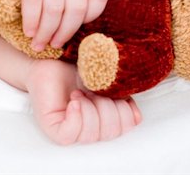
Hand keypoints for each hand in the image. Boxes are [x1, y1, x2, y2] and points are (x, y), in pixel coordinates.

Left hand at [26, 59, 141, 144]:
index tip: (112, 89)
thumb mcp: (108, 78)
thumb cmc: (80, 64)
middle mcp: (91, 126)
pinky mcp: (55, 128)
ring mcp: (73, 130)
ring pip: (92, 133)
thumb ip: (123, 95)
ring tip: (80, 92)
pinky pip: (71, 133)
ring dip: (90, 107)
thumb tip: (136, 117)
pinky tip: (74, 100)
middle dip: (107, 105)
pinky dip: (76, 115)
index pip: (126, 125)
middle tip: (94, 89)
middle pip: (112, 131)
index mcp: (107, 115)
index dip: (125, 108)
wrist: (54, 56)